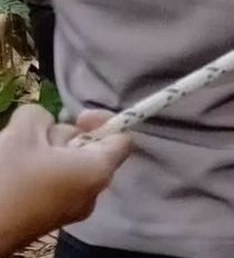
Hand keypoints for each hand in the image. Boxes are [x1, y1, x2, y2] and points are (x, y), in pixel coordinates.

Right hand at [0, 106, 131, 254]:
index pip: (122, 139)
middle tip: (34, 135)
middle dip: (63, 136)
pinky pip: (54, 184)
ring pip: (68, 167)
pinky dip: (39, 171)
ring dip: (47, 152)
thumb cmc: (7, 179)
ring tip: (18, 153)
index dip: (103, 120)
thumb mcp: (21, 133)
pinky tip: (15, 169)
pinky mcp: (48, 218)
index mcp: (97, 171)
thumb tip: (44, 123)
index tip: (77, 116)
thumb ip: (39, 116)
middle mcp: (91, 194)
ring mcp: (69, 210)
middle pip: (90, 151)